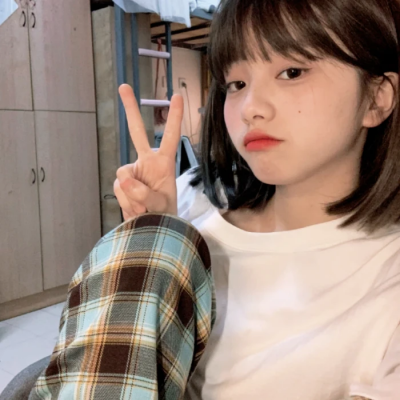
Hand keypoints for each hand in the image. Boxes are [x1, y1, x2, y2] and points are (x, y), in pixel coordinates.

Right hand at [114, 84, 183, 220]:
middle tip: (124, 86)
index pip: (170, 137)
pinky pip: (119, 189)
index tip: (176, 96)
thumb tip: (124, 178)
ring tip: (145, 210)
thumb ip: (144, 194)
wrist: (152, 228)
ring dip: (133, 197)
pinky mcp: (122, 183)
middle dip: (130, 109)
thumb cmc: (165, 214)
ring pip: (124, 177)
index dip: (173, 117)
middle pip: (136, 132)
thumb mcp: (161, 205)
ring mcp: (132, 172)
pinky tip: (135, 210)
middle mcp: (146, 162)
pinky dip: (126, 202)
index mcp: (164, 162)